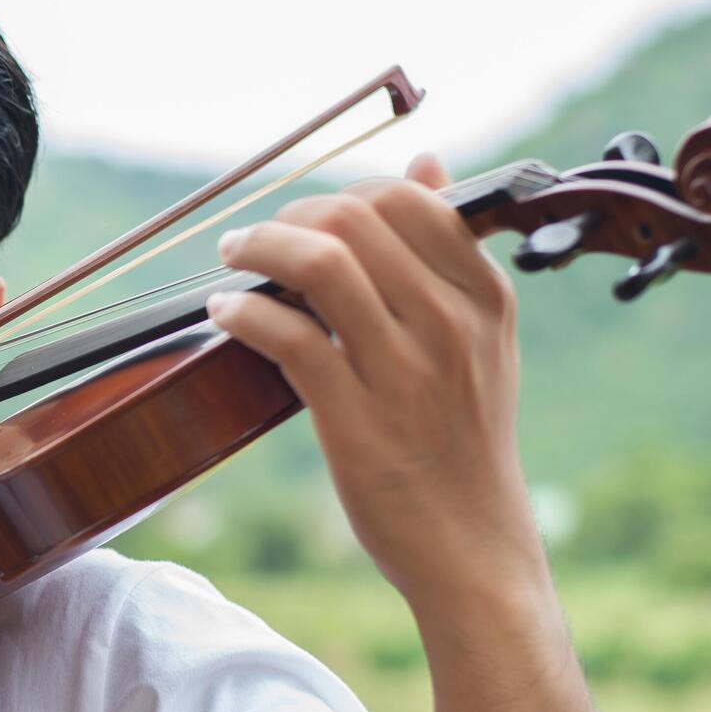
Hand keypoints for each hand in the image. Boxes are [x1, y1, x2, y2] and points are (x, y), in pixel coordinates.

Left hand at [205, 153, 546, 615]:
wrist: (473, 548)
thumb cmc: (464, 441)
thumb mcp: (482, 338)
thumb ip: (449, 255)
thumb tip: (424, 163)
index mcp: (484, 298)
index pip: (407, 201)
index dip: (341, 196)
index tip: (308, 219)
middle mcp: (450, 324)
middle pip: (355, 220)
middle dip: (289, 217)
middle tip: (255, 239)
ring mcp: (404, 370)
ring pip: (321, 264)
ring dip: (258, 249)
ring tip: (232, 260)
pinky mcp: (355, 417)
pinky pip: (287, 334)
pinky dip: (243, 311)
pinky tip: (226, 313)